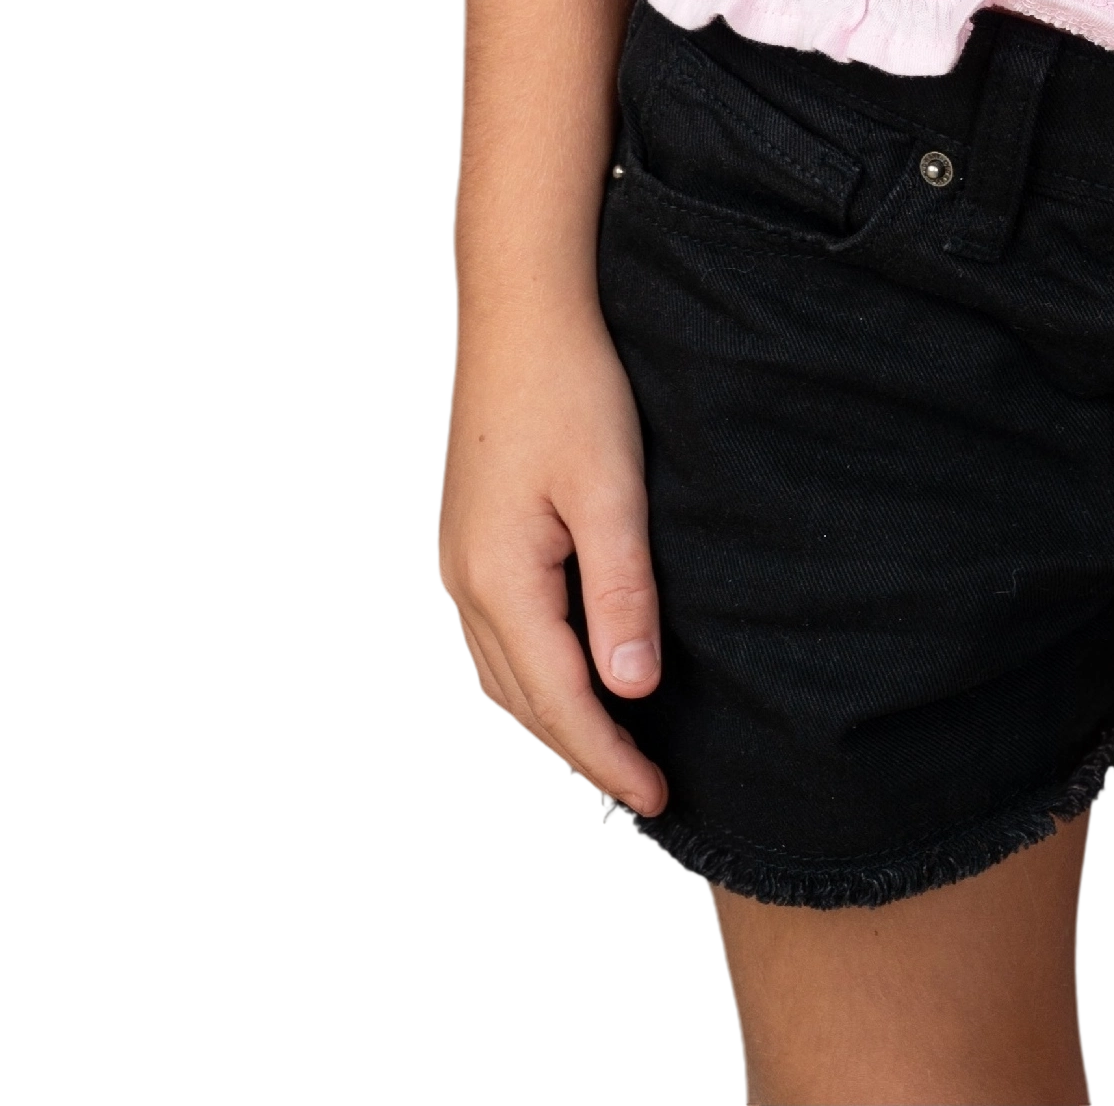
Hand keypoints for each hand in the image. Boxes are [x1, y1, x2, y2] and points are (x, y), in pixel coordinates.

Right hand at [438, 297, 669, 812]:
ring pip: (502, 677)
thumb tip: (631, 691)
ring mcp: (456, 564)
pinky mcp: (466, 542)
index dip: (610, 756)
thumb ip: (621, 592)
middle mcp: (464, 584)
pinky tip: (563, 678)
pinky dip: (531, 678)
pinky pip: (495, 640)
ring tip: (610, 752)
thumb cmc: (571, 389)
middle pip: (524, 701)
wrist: (519, 315)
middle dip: (582, 752)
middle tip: (643, 792)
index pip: (560, 700)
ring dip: (552, 721)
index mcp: (500, 580)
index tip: (657, 798)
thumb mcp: (610, 489)